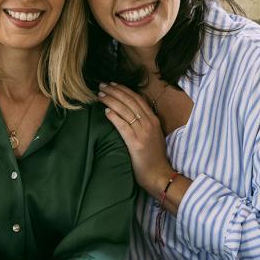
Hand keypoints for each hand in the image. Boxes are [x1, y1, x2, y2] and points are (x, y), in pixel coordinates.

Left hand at [98, 82, 173, 198]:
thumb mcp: (153, 135)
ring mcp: (143, 132)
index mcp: (154, 119)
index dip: (123, 89)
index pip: (137, 98)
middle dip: (114, 91)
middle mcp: (149, 123)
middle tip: (102, 85)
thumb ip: (144, 123)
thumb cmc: (153, 157)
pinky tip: (106, 112)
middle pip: (129, 101)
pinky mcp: (136, 143)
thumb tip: (129, 112)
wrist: (159, 174)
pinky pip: (123, 126)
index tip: (112, 84)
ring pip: (125, 110)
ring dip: (111, 100)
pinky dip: (114, 117)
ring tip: (100, 95)